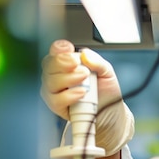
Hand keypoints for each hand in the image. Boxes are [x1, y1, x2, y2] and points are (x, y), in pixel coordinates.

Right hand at [40, 39, 133, 155]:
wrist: (110, 111)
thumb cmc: (105, 89)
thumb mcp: (107, 71)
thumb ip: (97, 61)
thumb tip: (85, 54)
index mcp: (68, 61)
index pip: (56, 50)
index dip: (59, 48)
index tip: (69, 49)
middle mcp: (57, 74)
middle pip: (49, 64)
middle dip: (62, 62)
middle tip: (79, 66)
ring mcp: (55, 90)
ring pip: (50, 82)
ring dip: (68, 79)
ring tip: (85, 81)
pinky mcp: (56, 106)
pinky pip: (55, 100)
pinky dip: (68, 96)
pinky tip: (81, 93)